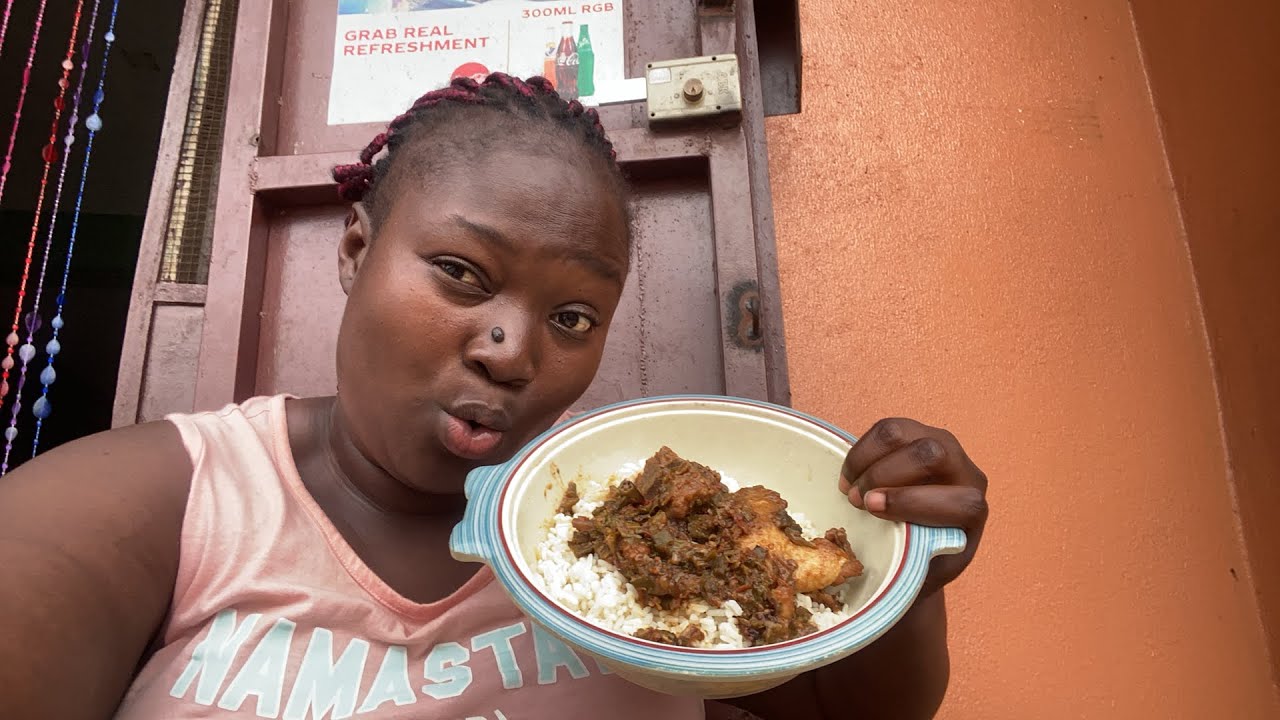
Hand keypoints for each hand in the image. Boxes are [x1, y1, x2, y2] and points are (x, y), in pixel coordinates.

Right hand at [838, 418, 987, 594]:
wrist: (923, 545)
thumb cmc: (922, 563)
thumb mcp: (923, 571)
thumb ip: (914, 559)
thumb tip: (889, 548)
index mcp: (973, 511)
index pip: (958, 500)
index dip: (913, 502)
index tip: (873, 509)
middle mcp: (964, 472)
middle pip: (931, 454)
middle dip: (885, 474)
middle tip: (856, 499)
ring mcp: (941, 446)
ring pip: (902, 433)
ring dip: (867, 459)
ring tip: (849, 486)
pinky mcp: (917, 434)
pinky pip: (886, 429)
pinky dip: (861, 450)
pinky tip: (851, 473)